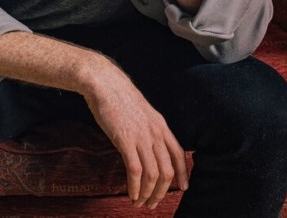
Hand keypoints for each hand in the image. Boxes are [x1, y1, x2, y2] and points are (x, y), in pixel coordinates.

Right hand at [83, 64, 188, 208]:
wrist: (104, 83)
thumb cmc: (117, 96)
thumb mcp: (140, 111)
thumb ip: (146, 127)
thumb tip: (145, 143)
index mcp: (161, 125)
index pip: (179, 155)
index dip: (182, 174)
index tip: (182, 188)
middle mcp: (155, 133)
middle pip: (167, 171)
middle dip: (161, 191)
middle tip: (153, 203)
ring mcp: (141, 137)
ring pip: (152, 174)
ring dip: (147, 193)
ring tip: (140, 203)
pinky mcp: (125, 141)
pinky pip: (135, 171)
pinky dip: (135, 186)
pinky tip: (131, 194)